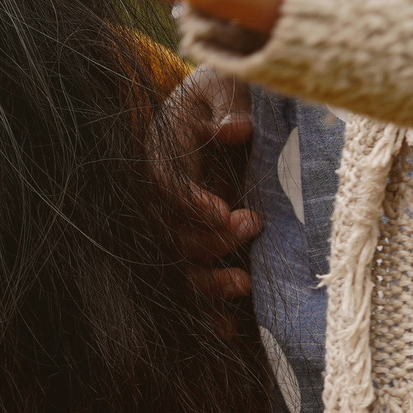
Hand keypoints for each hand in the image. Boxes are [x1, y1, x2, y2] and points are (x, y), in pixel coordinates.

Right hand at [155, 66, 259, 310]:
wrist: (227, 105)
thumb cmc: (226, 91)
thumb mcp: (227, 86)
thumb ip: (229, 105)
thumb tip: (235, 129)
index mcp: (161, 150)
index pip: (164, 182)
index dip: (188, 201)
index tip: (222, 210)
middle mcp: (163, 193)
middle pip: (171, 230)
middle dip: (209, 239)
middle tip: (251, 224)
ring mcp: (180, 222)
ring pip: (180, 263)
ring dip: (208, 281)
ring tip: (244, 285)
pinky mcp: (199, 243)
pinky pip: (196, 280)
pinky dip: (210, 308)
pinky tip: (230, 327)